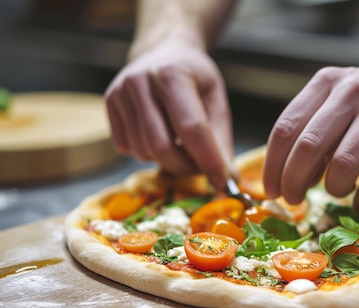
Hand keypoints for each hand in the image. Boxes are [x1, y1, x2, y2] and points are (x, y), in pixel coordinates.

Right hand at [105, 39, 233, 189]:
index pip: (191, 129)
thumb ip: (221, 141)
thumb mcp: (216, 101)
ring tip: (183, 147)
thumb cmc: (194, 78)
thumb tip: (228, 180)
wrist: (162, 51)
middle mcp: (140, 82)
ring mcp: (120, 93)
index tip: (223, 184)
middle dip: (186, 168)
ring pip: (143, 152)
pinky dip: (149, 153)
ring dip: (168, 161)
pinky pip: (128, 148)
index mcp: (172, 75)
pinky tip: (161, 135)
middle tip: (203, 170)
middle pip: (161, 147)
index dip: (208, 161)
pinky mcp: (108, 104)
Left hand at [263, 63, 358, 212]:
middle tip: (294, 200)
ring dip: (333, 189)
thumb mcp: (340, 102)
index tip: (271, 191)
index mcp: (326, 83)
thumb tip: (288, 178)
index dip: (272, 166)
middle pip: (308, 147)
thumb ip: (314, 132)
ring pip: (342, 164)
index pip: (285, 128)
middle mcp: (350, 92)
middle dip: (294, 182)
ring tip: (338, 190)